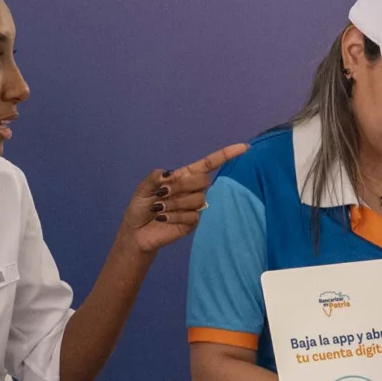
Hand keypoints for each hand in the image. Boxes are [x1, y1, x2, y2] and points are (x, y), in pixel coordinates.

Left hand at [123, 144, 248, 253]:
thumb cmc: (141, 207)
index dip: (226, 155)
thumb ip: (155, 177)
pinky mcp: (194, 223)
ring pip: (198, 200)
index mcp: (184, 176)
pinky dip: (175, 216)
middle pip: (203, 181)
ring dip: (175, 203)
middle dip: (181, 186)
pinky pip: (193, 216)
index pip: (209, 164)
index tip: (244, 148)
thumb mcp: (143, 188)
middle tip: (162, 193)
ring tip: (160, 209)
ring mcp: (196, 207)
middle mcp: (193, 190)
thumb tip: (170, 174)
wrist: (137, 232)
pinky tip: (164, 218)